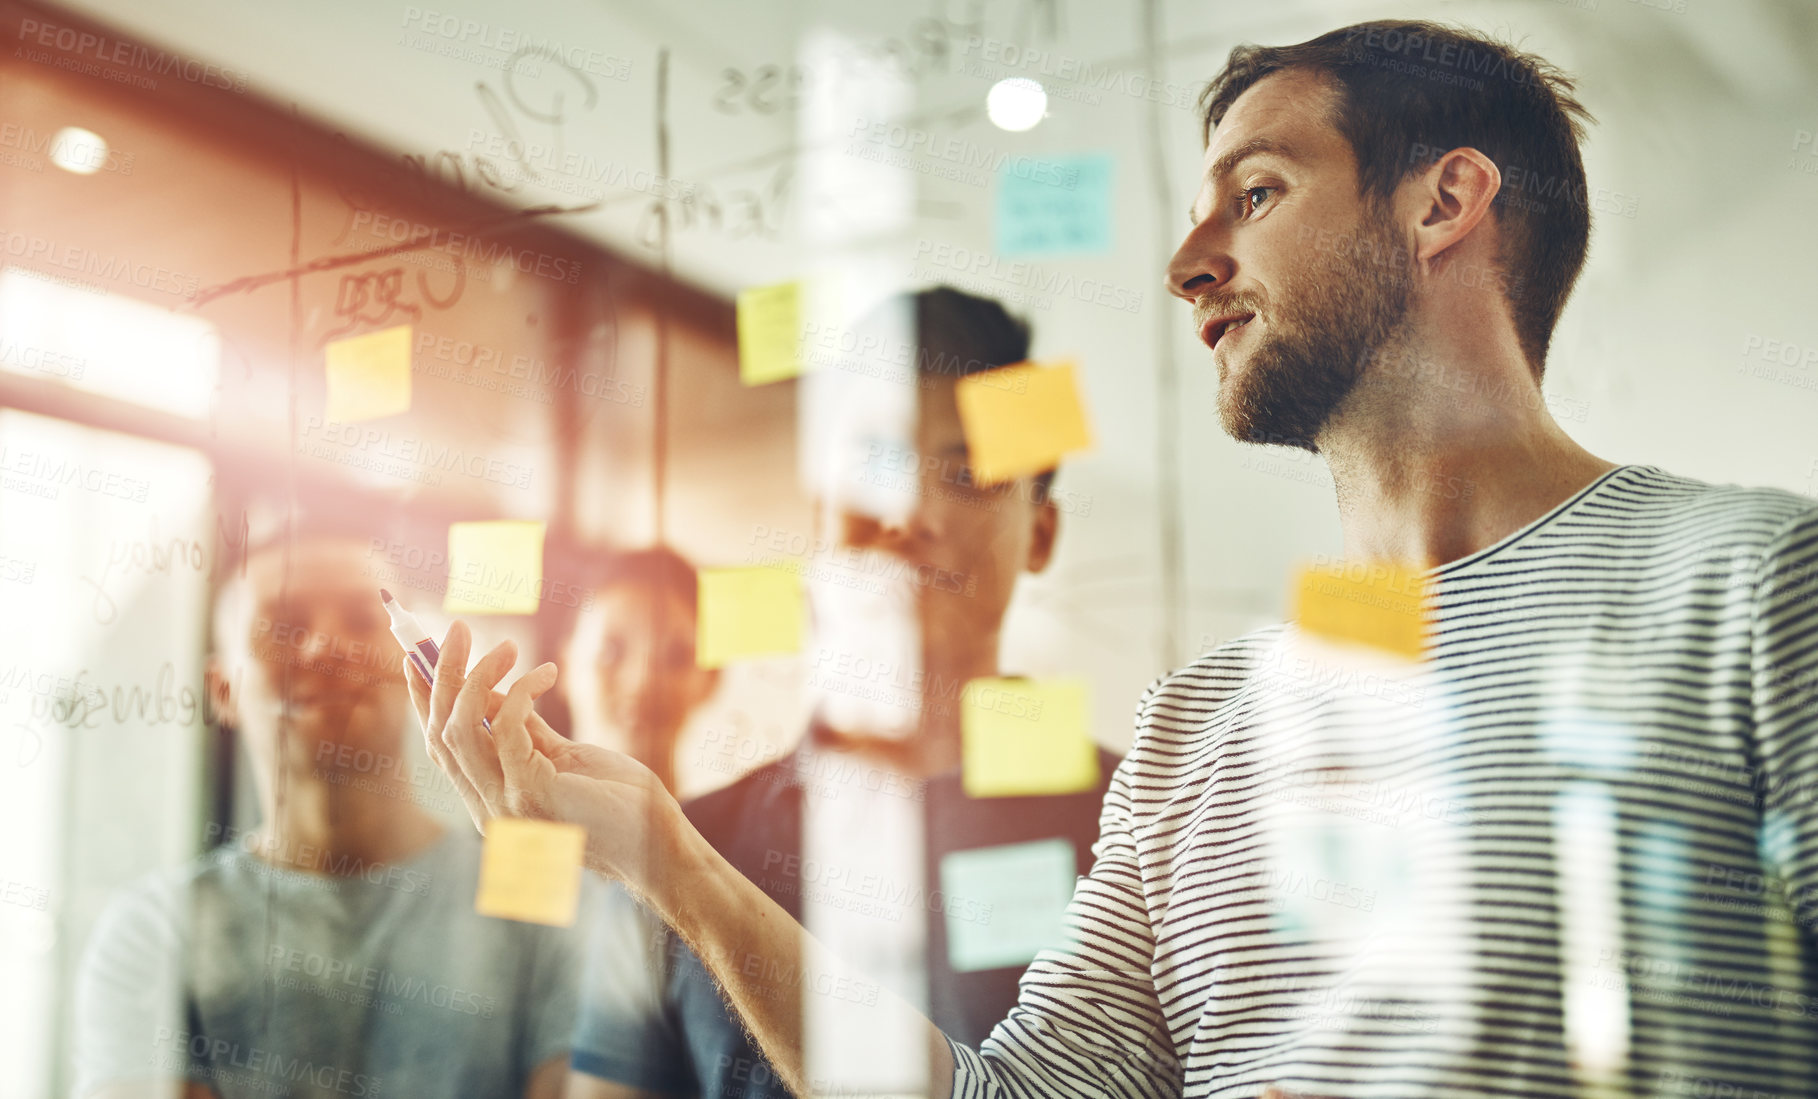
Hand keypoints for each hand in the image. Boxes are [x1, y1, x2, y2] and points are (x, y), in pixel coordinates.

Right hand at [404, 621, 684, 892]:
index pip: (440, 746)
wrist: (655, 842)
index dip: (424, 701)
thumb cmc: (617, 799)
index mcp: (488, 801)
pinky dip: (522, 692)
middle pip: (442, 733)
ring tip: (507, 645)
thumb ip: (524, 731)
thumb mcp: (562, 758)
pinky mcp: (531, 793)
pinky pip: (508, 728)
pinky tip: (546, 673)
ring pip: (463, 729)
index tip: (416, 656)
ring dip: (477, 676)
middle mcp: (486, 808)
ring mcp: (505, 805)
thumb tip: (493, 690)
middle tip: (456, 628)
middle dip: (445, 676)